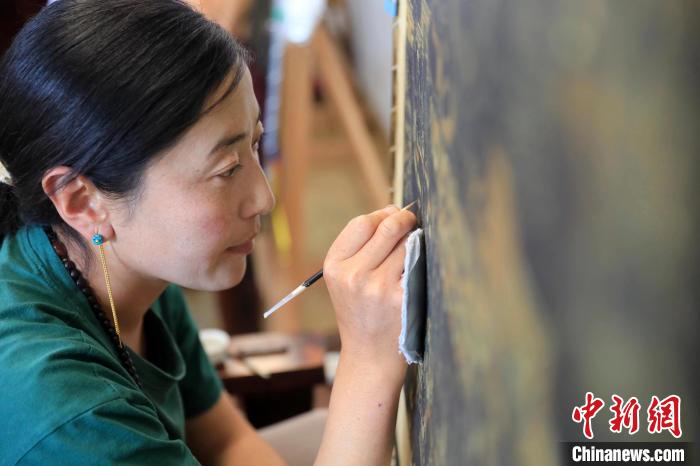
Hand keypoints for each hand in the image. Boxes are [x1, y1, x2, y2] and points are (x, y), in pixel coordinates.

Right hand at [323, 204, 416, 383]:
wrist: (369, 355)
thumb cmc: (361, 311)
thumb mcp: (344, 279)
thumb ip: (361, 246)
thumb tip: (394, 211)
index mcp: (335, 266)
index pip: (362, 223)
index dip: (382, 214)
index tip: (394, 216)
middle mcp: (354, 276)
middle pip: (387, 228)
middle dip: (404, 219)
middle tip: (413, 222)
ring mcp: (379, 288)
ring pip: (407, 244)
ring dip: (415, 241)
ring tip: (413, 250)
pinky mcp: (402, 300)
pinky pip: (419, 265)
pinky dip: (422, 261)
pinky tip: (420, 269)